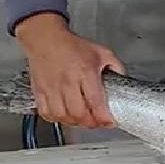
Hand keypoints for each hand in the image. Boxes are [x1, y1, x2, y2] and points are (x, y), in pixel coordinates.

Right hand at [16, 12, 125, 128]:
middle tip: (98, 123)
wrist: (47, 40)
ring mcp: (52, 89)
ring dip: (75, 123)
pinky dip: (57, 119)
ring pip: (62, 116)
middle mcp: (68, 83)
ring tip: (84, 120)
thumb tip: (124, 78)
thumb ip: (116, 66)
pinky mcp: (40, 92)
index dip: (103, 117)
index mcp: (86, 73)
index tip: (110, 122)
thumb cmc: (73, 46)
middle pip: (79, 113)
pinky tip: (66, 116)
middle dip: (91, 123)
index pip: (95, 101)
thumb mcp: (102, 53)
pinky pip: (47, 114)